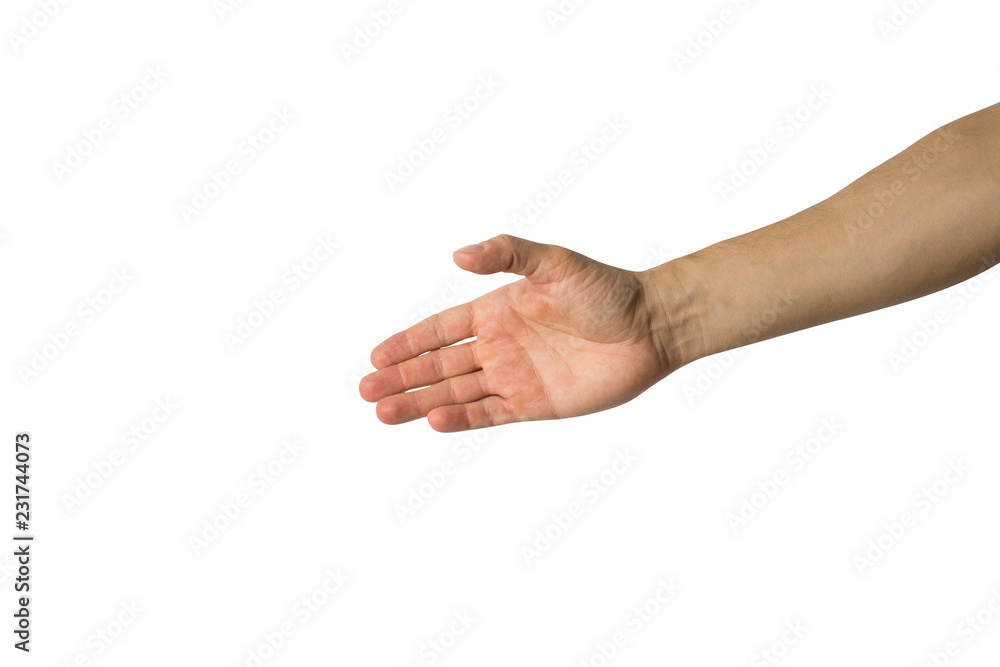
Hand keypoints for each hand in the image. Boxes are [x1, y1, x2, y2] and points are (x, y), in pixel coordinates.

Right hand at [359, 235, 688, 431]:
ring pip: (456, 393)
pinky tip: (433, 420)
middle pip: (439, 365)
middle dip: (402, 377)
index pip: (441, 330)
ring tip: (383, 411)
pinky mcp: (536, 404)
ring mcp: (516, 377)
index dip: (408, 342)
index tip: (376, 354)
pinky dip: (461, 418)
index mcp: (497, 311)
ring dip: (420, 401)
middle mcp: (500, 346)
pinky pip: (490, 414)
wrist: (651, 326)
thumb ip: (507, 254)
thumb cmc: (605, 289)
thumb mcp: (554, 262)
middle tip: (365, 389)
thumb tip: (458, 255)